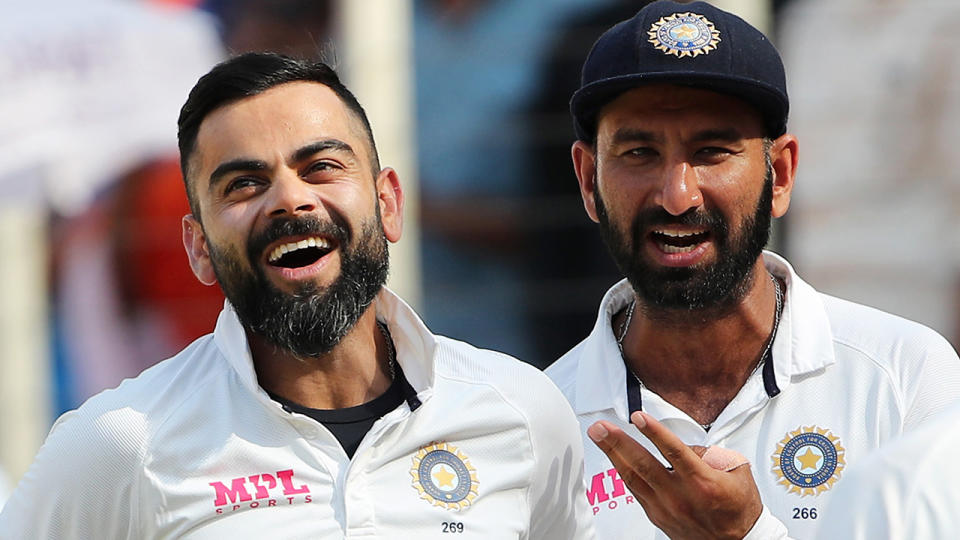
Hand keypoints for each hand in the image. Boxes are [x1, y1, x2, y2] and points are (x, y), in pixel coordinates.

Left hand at [587, 411, 761, 539]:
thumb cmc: (738, 507)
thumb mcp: (736, 471)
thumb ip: (710, 452)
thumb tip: (687, 445)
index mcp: (702, 481)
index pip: (673, 451)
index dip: (654, 432)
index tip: (638, 417)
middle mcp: (680, 496)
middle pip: (643, 464)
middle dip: (618, 442)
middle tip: (600, 426)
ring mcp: (666, 508)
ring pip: (633, 477)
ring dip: (612, 454)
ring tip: (598, 436)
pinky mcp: (658, 516)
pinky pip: (636, 490)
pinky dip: (623, 472)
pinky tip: (613, 458)